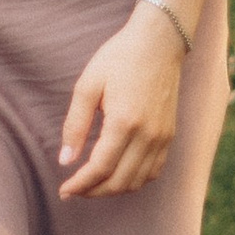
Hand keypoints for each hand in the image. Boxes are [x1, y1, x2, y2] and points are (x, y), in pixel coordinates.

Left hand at [56, 2, 186, 198]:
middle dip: (94, 192)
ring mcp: (162, 137)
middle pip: (120, 182)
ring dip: (113, 190)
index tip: (64, 190)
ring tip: (92, 185)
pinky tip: (117, 175)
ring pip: (138, 181)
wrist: (158, 42)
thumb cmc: (118, 58)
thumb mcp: (88, 85)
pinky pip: (154, 171)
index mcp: (124, 121)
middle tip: (74, 190)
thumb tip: (65, 161)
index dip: (80, 185)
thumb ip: (75, 125)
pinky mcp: (170, 135)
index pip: (101, 168)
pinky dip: (134, 180)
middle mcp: (147, 134)